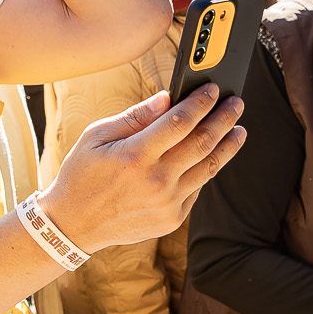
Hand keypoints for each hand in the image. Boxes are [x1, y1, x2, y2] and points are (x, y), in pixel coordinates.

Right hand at [41, 82, 245, 252]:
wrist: (73, 225)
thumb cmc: (81, 175)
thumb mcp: (96, 137)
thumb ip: (135, 117)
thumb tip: (167, 98)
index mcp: (135, 156)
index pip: (180, 122)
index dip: (200, 102)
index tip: (212, 88)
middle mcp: (156, 181)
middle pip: (202, 143)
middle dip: (224, 119)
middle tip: (236, 104)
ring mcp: (166, 204)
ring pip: (208, 168)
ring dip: (227, 146)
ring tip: (239, 130)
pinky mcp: (171, 219)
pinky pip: (196, 189)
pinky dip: (206, 170)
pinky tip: (211, 156)